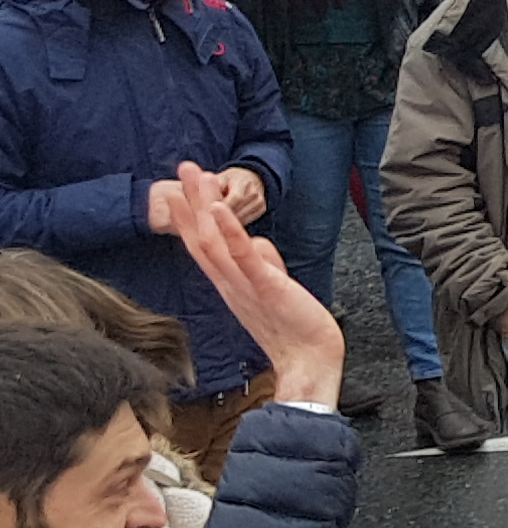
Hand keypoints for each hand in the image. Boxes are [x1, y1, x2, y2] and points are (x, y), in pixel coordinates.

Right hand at [165, 163, 343, 409]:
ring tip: (197, 176)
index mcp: (230, 283)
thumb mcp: (273, 287)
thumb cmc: (293, 326)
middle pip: (202, 236)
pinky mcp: (265, 287)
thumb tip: (257, 244)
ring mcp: (244, 284)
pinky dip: (231, 231)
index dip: (190, 217)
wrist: (309, 360)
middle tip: (183, 167)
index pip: (203, 246)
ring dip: (205, 206)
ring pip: (215, 241)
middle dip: (192, 201)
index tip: (178, 190)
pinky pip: (243, 257)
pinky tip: (220, 209)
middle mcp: (229, 283)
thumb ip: (263, 265)